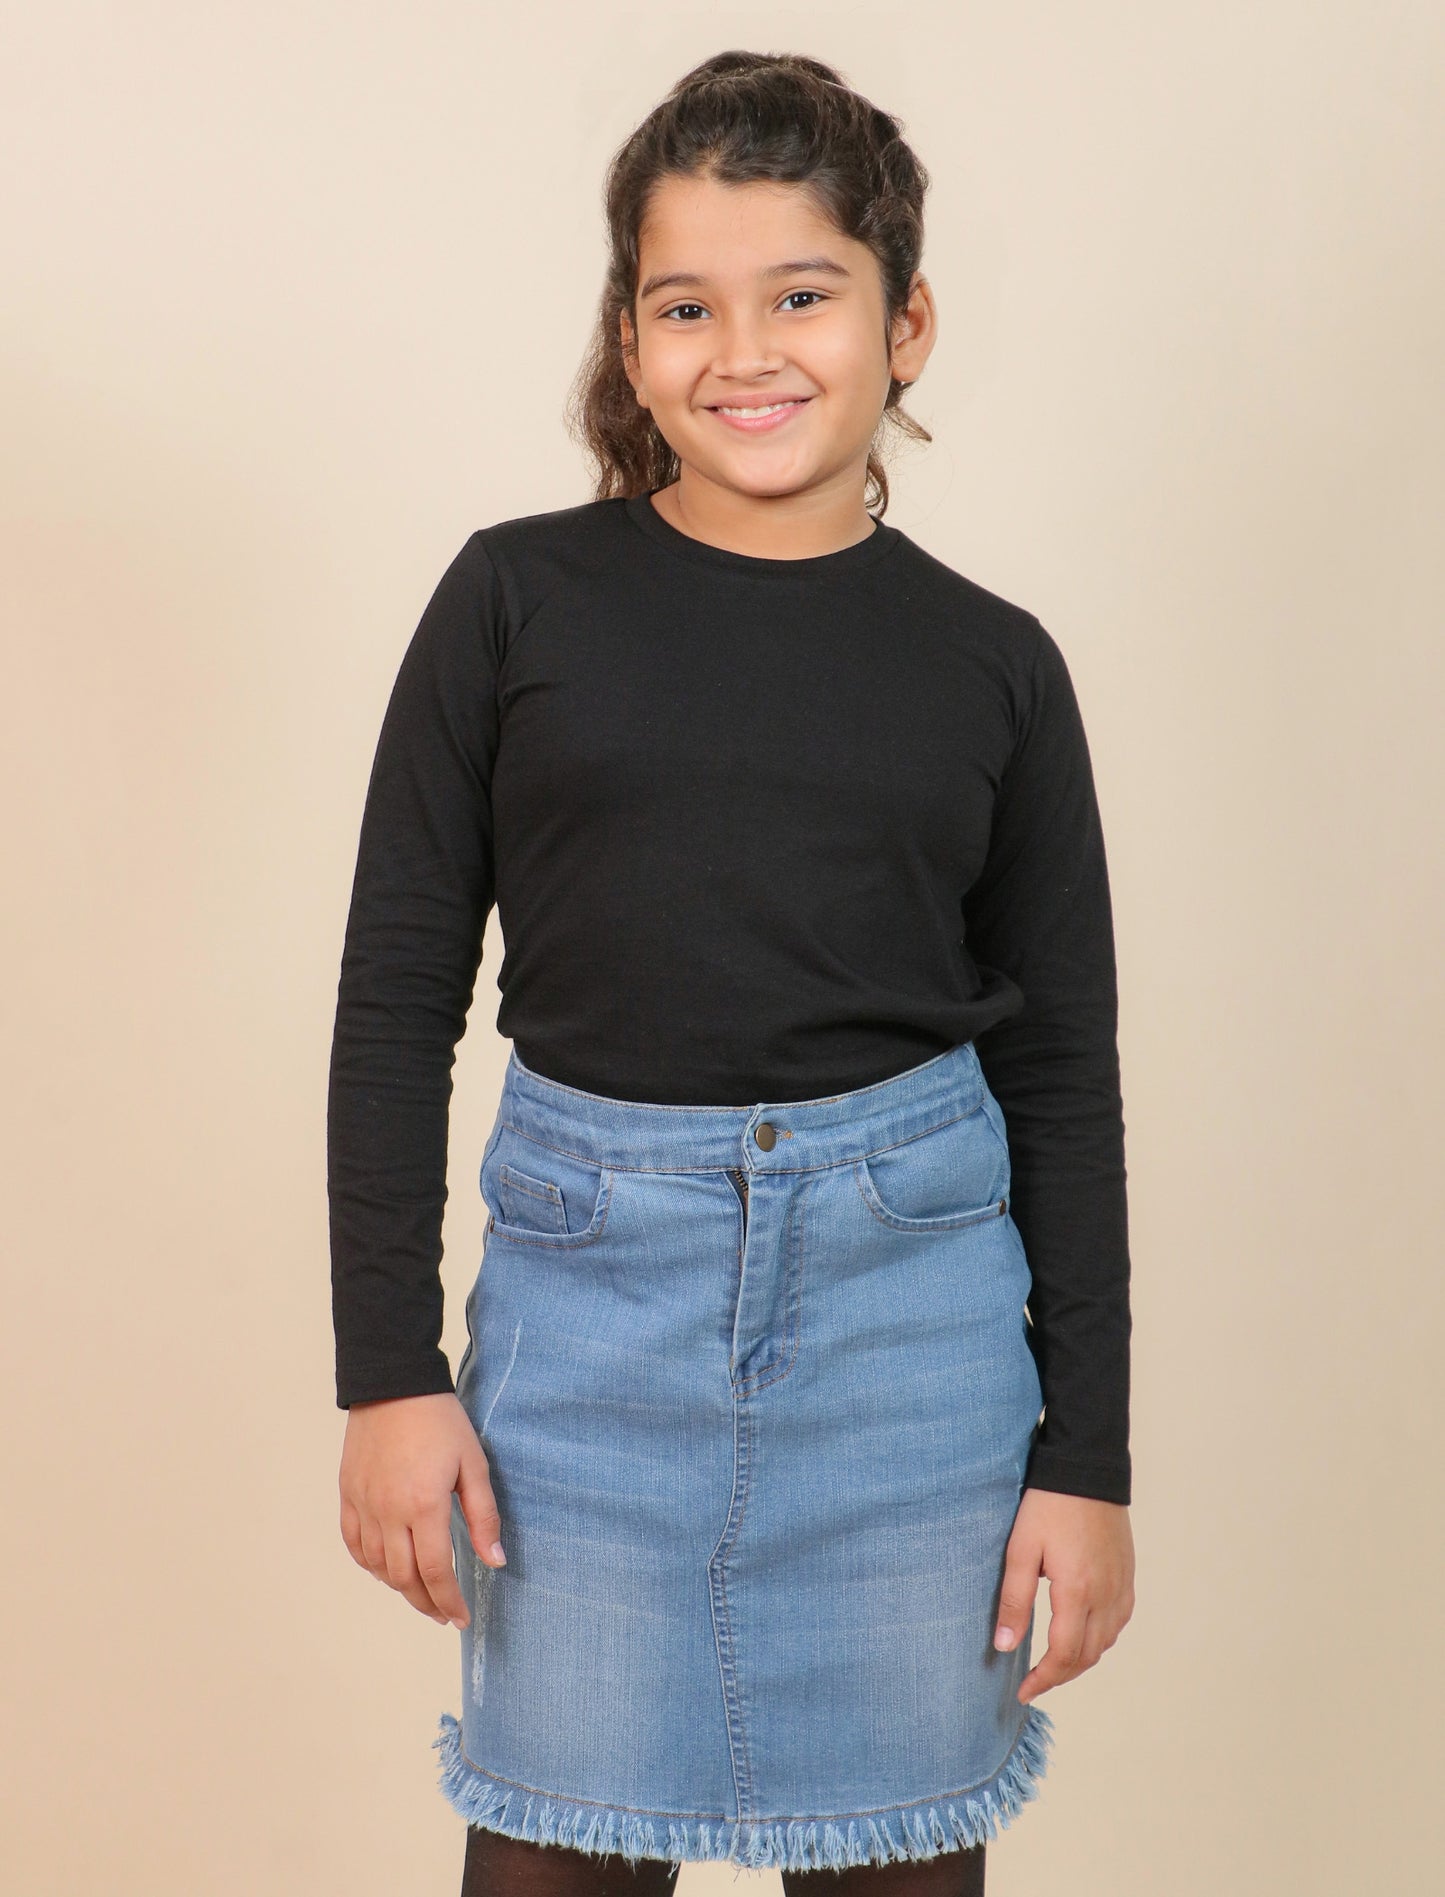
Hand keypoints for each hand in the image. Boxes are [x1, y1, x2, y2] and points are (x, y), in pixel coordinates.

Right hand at [339, 1391, 505, 1629]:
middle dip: (426, 1603)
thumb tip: (494, 1561)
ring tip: (422, 1593)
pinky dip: (370, 1565)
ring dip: (400, 1587)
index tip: (462, 1619)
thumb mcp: (473, 1464)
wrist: (393, 1384)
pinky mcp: (348, 1494)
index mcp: (424, 1505)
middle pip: (404, 1578)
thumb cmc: (440, 1421)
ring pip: (377, 1566)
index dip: (449, 1601)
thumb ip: (483, 1516)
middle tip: (443, 1615)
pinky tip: (386, 1569)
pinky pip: (354, 1544)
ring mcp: (364, 1504)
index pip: (437, 1571)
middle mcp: (389, 1512)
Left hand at [993, 1487, 1134, 1702]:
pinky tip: (1083, 1634)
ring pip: (1106, 1642)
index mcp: (1077, 1593)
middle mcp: (1106, 1596)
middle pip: (1087, 1656)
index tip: (1022, 1692)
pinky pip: (1118, 1622)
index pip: (1063, 1656)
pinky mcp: (1127, 1575)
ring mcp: (1122, 1586)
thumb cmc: (1048, 1505)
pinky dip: (1100, 1638)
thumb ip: (1014, 1600)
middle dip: (1060, 1675)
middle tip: (1033, 1682)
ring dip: (1081, 1660)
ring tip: (1053, 1663)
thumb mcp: (1021, 1549)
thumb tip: (1005, 1646)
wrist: (1087, 1469)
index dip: (1043, 1680)